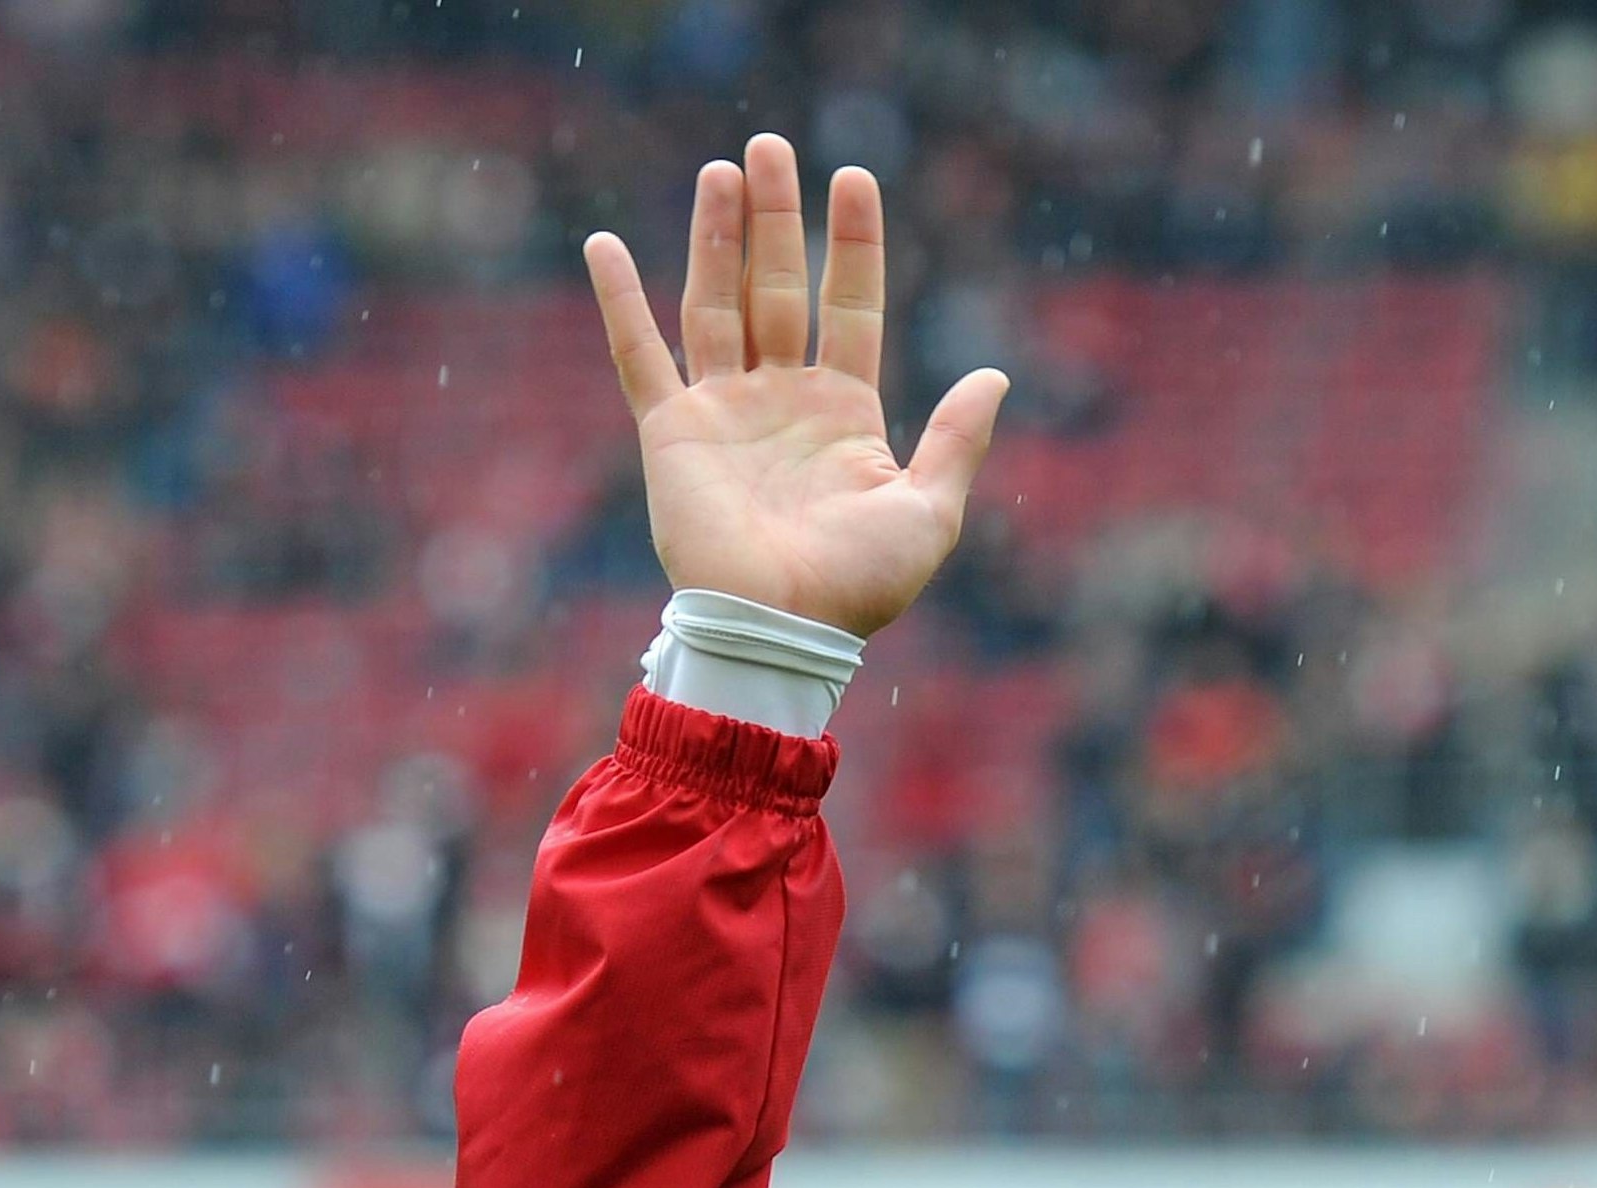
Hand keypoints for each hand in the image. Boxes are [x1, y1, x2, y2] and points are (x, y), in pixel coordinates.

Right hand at [583, 136, 1007, 638]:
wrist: (781, 630)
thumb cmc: (857, 587)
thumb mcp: (928, 513)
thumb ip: (956, 442)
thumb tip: (994, 376)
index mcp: (843, 418)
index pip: (850, 308)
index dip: (852, 245)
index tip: (853, 177)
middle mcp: (781, 405)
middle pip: (778, 290)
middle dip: (776, 220)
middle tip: (769, 148)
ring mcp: (724, 415)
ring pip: (716, 304)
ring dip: (718, 236)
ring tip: (722, 170)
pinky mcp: (672, 434)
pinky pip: (639, 356)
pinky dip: (619, 302)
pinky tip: (602, 245)